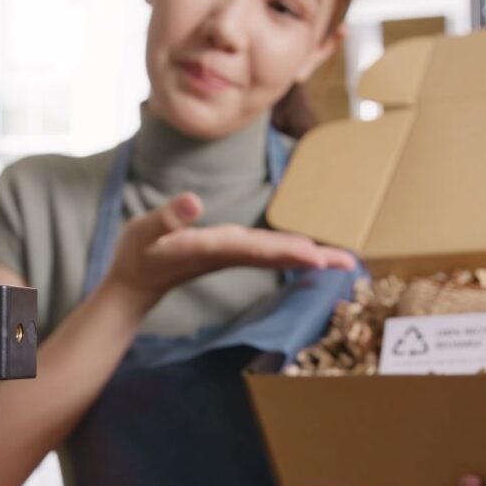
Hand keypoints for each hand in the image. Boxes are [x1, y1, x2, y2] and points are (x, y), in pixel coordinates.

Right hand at [103, 193, 356, 310]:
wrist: (136, 283)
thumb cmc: (139, 253)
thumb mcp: (145, 231)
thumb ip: (168, 218)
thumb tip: (193, 201)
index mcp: (210, 248)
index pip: (253, 248)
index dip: (284, 250)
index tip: (315, 255)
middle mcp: (227, 253)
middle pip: (276, 254)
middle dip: (312, 257)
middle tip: (349, 263)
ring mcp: (232, 255)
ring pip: (277, 254)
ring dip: (312, 256)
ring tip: (345, 261)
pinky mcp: (231, 253)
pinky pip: (270, 252)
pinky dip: (296, 252)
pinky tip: (316, 253)